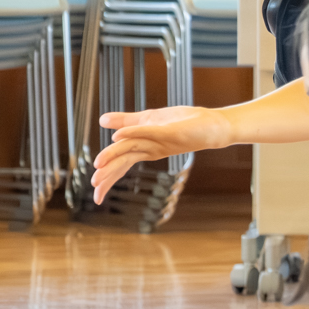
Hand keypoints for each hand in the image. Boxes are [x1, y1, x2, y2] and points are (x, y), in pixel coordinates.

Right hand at [90, 105, 226, 203]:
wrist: (213, 124)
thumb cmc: (185, 123)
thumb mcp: (149, 118)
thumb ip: (125, 120)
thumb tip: (102, 121)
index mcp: (145, 148)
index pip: (121, 163)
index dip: (106, 175)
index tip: (94, 188)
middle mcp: (151, 149)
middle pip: (123, 163)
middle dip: (108, 176)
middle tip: (95, 190)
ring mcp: (160, 141)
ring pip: (131, 151)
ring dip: (113, 159)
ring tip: (98, 170)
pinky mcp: (170, 132)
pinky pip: (147, 132)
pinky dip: (132, 134)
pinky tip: (117, 137)